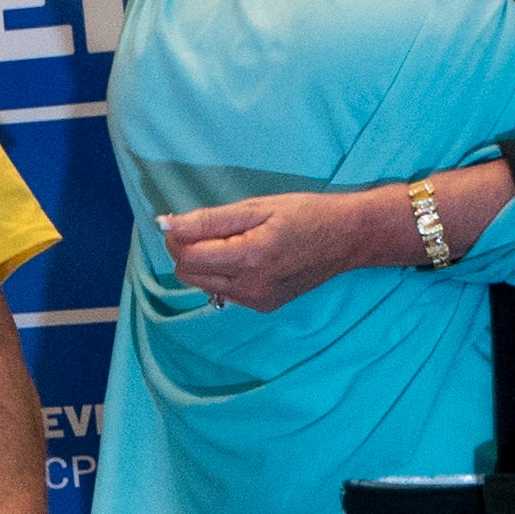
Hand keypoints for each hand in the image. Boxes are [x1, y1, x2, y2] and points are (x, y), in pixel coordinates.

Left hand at [157, 186, 396, 311]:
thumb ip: (207, 219)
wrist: (348, 237)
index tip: (188, 222)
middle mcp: (251, 287)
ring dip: (206, 264)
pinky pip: (225, 292)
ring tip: (235, 242)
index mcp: (249, 258)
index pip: (186, 258)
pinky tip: (248, 258)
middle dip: (189, 251)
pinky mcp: (264, 306)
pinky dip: (224, 274)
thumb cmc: (305, 213)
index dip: (179, 238)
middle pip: (190, 274)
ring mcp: (258, 301)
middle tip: (213, 229)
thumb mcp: (256, 207)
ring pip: (204, 285)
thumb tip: (166, 225)